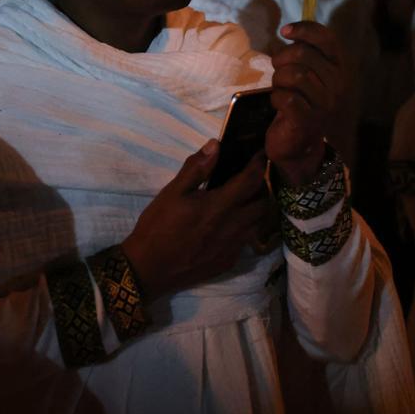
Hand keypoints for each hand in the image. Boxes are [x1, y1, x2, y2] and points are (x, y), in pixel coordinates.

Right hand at [121, 140, 271, 300]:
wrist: (150, 268)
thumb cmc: (158, 226)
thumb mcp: (172, 192)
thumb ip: (196, 168)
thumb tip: (216, 145)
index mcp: (219, 206)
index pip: (251, 181)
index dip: (260, 165)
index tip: (261, 155)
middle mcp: (233, 226)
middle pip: (264, 203)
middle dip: (263, 188)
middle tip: (252, 179)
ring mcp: (233, 247)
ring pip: (260, 223)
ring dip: (258, 208)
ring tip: (246, 200)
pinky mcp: (229, 261)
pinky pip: (248, 241)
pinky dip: (247, 227)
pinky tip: (232, 224)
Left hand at [268, 21, 343, 184]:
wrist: (301, 145)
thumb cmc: (301, 103)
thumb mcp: (309, 75)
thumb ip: (305, 53)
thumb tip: (289, 31)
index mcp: (339, 69)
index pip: (327, 39)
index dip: (304, 29)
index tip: (284, 31)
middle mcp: (338, 85)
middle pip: (304, 54)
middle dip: (282, 58)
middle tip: (278, 70)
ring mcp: (326, 104)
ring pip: (294, 74)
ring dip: (278, 79)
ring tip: (279, 88)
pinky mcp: (309, 121)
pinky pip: (286, 97)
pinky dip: (276, 98)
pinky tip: (279, 104)